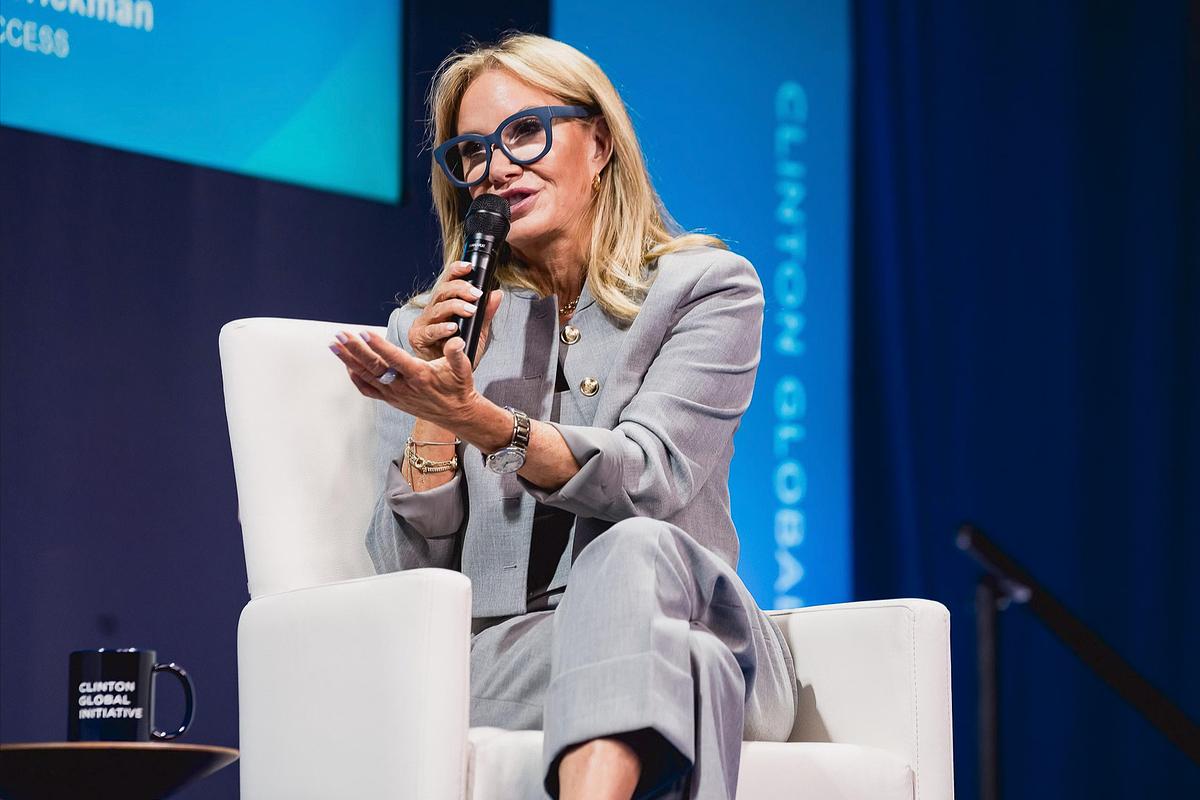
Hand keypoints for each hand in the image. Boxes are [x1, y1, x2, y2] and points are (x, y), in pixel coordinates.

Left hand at [330, 327, 482, 427]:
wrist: (456, 414)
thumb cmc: (458, 388)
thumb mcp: (463, 370)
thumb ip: (457, 354)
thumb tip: (456, 341)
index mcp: (419, 376)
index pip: (394, 359)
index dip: (379, 346)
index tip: (365, 333)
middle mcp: (403, 386)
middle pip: (374, 367)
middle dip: (355, 350)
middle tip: (341, 335)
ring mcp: (394, 394)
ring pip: (367, 377)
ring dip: (349, 360)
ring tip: (335, 345)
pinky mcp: (391, 399)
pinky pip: (368, 390)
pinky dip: (355, 378)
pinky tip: (347, 365)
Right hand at [409, 260, 502, 366]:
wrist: (451, 376)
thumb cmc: (460, 351)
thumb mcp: (478, 330)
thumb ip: (486, 313)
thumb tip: (497, 294)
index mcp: (444, 304)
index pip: (447, 281)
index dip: (456, 270)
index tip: (469, 267)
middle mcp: (432, 311)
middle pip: (442, 291)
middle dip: (460, 289)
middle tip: (476, 294)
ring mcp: (423, 324)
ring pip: (437, 308)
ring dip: (455, 307)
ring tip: (470, 310)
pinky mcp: (418, 338)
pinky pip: (430, 330)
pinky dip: (442, 328)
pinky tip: (453, 328)